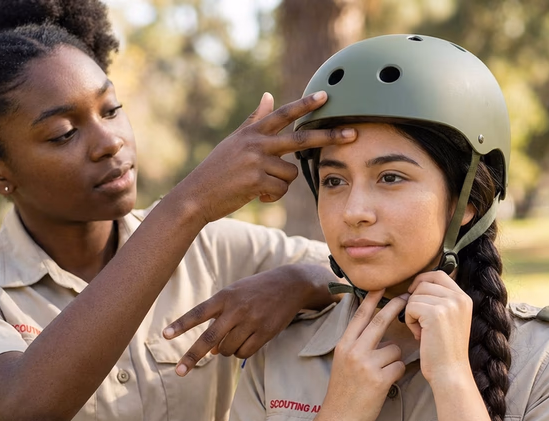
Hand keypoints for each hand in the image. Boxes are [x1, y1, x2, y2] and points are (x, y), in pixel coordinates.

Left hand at [163, 264, 331, 376]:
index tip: (165, 335)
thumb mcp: (234, 295)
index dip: (181, 325)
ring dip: (224, 350)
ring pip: (226, 350)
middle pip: (209, 338)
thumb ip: (219, 318)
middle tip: (179, 372)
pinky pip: (244, 353)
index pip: (198, 313)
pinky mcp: (265, 333)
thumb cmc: (255, 290)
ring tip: (235, 336)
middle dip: (192, 356)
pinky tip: (246, 341)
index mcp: (224, 297)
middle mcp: (236, 309)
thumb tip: (211, 352)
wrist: (289, 284)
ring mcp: (251, 322)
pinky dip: (240, 353)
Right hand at [172, 92, 356, 224]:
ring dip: (280, 182)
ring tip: (259, 185)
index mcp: (252, 132)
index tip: (326, 96)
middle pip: (300, 139)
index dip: (305, 105)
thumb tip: (269, 96)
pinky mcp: (256, 181)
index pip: (283, 114)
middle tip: (352, 134)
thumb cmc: (218, 170)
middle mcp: (255, 143)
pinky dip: (272, 195)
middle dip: (328, 137)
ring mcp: (256, 162)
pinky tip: (255, 194)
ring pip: (291, 172)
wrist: (196, 196)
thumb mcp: (235, 141)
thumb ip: (255, 119)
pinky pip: (281, 189)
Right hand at [300, 291, 406, 420]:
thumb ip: (355, 344)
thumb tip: (372, 327)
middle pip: (379, 322)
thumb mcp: (342, 361)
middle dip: (395, 307)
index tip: (381, 285)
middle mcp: (353, 351)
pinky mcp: (379, 380)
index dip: (372, 299)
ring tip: (383, 373)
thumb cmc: (343, 390)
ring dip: (394, 359)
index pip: (360, 316)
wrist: (339, 418)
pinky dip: (397, 373)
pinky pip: (399, 367)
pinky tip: (387, 382)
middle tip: (407, 297)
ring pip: (394, 349)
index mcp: (344, 345)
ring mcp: (366, 365)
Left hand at [403, 271, 473, 384]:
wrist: (450, 372)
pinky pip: (410, 306)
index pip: (438, 274)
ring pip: (415, 295)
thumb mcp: (449, 319)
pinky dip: (409, 321)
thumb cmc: (444, 349)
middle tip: (420, 322)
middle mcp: (459, 298)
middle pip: (423, 284)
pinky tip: (420, 335)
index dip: (422, 280)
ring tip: (422, 331)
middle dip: (415, 301)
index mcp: (464, 298)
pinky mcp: (435, 313)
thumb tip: (417, 283)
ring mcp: (449, 304)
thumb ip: (440, 300)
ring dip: (412, 312)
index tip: (414, 294)